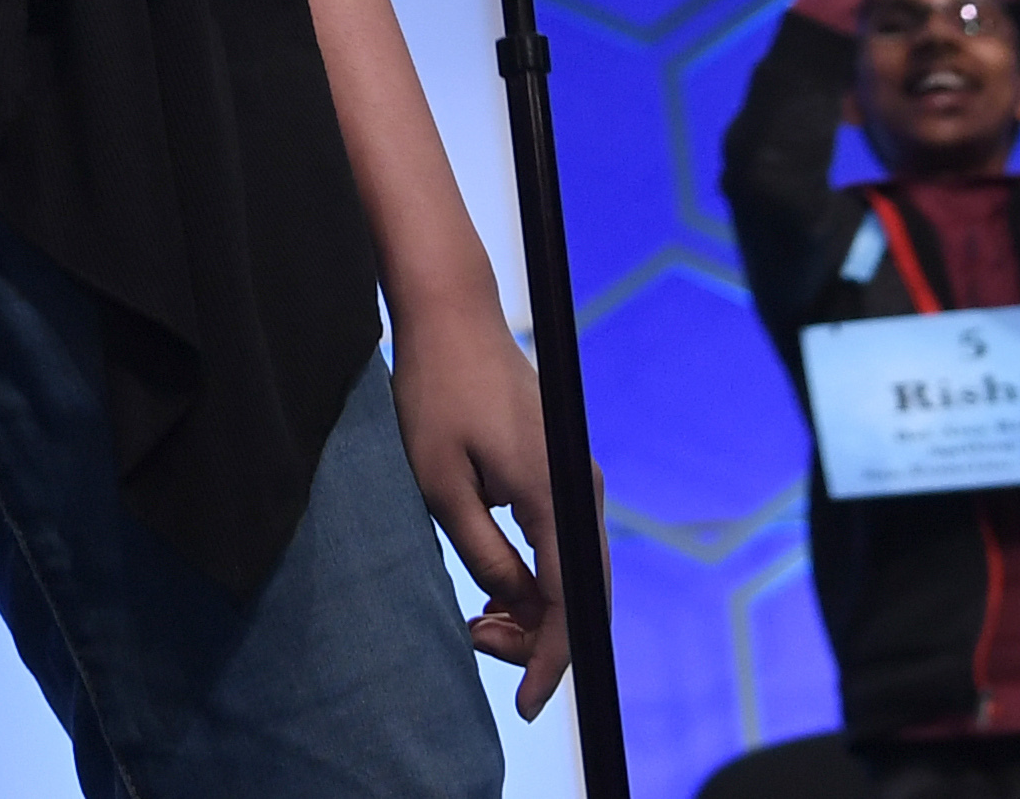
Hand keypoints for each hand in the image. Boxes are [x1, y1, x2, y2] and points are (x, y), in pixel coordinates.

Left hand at [389, 307, 572, 721]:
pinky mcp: (563, 470)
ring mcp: (578, 476)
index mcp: (554, 490)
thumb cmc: (436, 394)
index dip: (550, 658)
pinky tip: (496, 593)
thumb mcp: (442, 486)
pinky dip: (538, 578)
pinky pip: (563, 543)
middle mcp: (581, 486)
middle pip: (583, 591)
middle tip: (476, 642)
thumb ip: (483, 553)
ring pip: (575, 570)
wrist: (453, 318)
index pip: (569, 598)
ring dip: (536, 609)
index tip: (525, 701)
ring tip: (477, 622)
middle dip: (540, 638)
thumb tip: (516, 605)